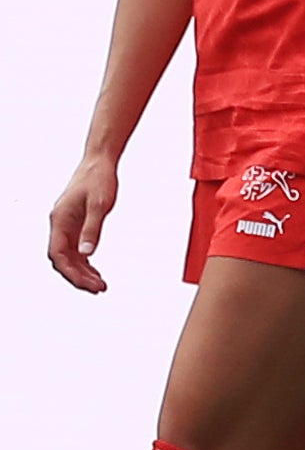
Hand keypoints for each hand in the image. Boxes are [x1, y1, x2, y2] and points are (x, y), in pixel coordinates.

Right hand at [49, 155, 118, 292]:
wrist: (100, 161)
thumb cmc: (98, 179)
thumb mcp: (100, 204)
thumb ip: (92, 228)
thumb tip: (87, 254)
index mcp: (60, 220)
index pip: (59, 255)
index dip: (71, 272)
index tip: (87, 284)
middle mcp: (60, 225)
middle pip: (63, 259)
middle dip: (79, 276)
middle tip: (98, 288)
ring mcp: (67, 225)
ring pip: (70, 256)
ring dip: (83, 271)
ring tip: (99, 284)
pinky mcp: (76, 224)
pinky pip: (77, 248)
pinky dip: (85, 261)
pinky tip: (95, 270)